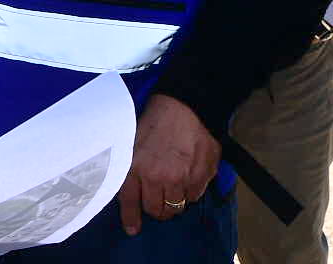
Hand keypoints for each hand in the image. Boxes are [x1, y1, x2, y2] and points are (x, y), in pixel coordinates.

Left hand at [117, 93, 219, 235]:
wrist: (186, 105)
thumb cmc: (156, 120)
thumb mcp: (133, 141)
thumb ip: (130, 167)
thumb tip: (130, 190)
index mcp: (136, 166)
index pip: (130, 201)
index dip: (131, 218)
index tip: (133, 229)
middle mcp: (158, 177)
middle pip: (157, 210)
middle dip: (157, 207)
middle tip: (158, 197)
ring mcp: (182, 178)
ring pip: (177, 207)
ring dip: (175, 200)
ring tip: (174, 184)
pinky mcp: (202, 175)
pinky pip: (195, 196)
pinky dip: (192, 190)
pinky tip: (189, 174)